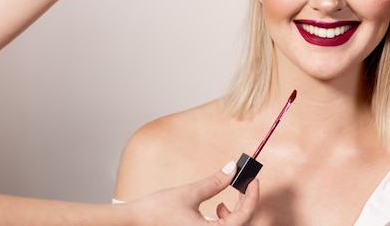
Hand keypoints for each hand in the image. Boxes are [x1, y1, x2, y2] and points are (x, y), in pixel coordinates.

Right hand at [127, 161, 258, 225]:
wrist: (135, 221)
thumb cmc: (157, 211)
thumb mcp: (190, 193)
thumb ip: (214, 182)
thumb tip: (232, 169)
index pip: (243, 218)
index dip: (252, 198)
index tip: (254, 182)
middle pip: (240, 224)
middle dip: (245, 204)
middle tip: (247, 185)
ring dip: (235, 212)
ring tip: (229, 197)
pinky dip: (224, 219)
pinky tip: (218, 208)